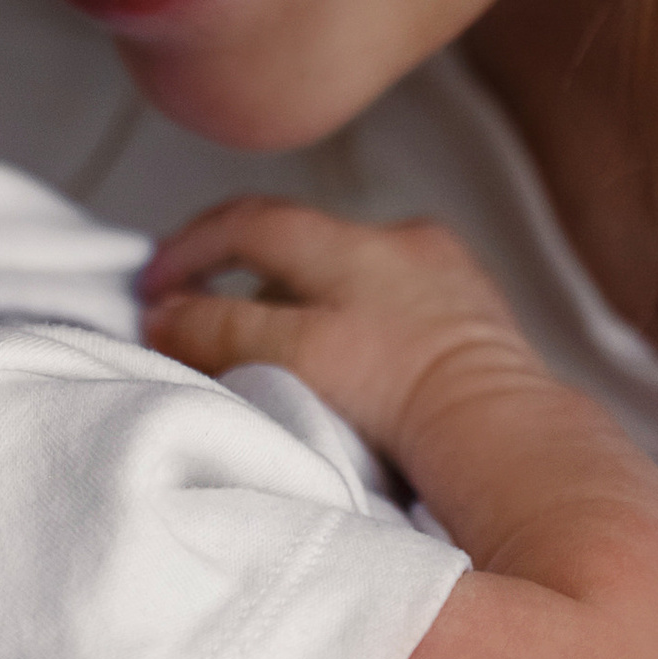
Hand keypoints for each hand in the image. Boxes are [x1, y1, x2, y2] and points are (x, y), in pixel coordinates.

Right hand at [141, 195, 537, 466]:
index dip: (189, 248)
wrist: (503, 437)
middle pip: (294, 241)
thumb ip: (217, 329)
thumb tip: (162, 315)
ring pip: (343, 272)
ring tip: (268, 348)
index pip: (247, 221)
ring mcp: (444, 274)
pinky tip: (346, 364)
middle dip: (237, 270)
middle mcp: (401, 242)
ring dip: (295, 298)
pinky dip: (349, 318)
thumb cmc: (402, 397)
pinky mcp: (473, 314)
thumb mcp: (291, 357)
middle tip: (198, 309)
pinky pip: (390, 300)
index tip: (153, 285)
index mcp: (352, 243)